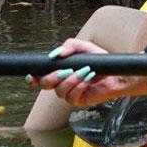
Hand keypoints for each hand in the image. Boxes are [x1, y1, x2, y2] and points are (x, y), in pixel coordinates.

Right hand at [30, 38, 146, 106]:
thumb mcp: (83, 47)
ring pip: (59, 91)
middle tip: (64, 70)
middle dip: (52, 77)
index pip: (40, 77)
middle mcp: (61, 83)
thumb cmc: (99, 60)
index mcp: (59, 71)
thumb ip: (69, 46)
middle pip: (45, 85)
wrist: (115, 72)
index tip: (32, 75)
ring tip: (84, 71)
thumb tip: (55, 54)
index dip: (33, 78)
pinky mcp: (79, 101)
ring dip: (71, 80)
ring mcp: (69, 93)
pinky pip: (72, 97)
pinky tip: (88, 79)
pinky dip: (79, 86)